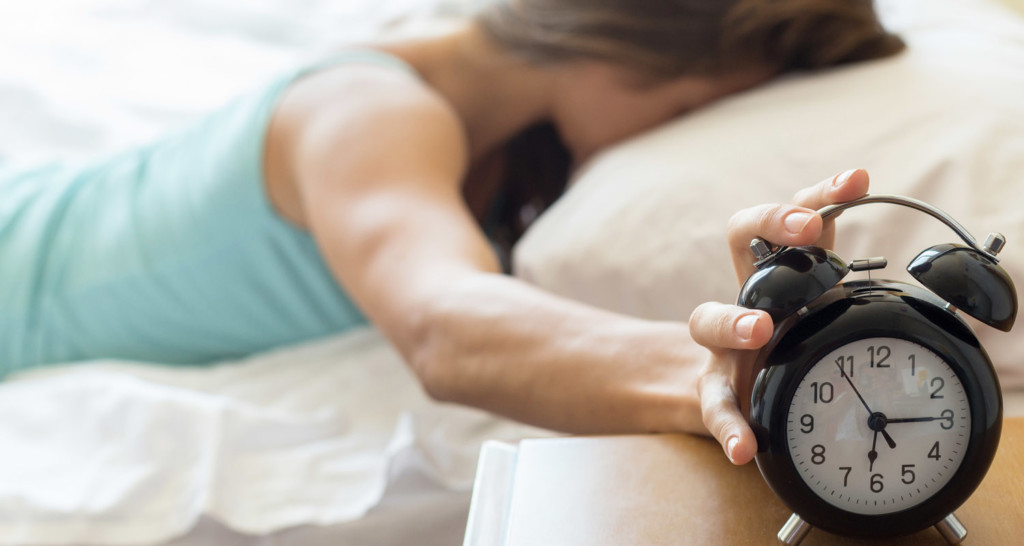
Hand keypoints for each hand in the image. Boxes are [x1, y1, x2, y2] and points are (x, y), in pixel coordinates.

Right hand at [688, 169, 869, 464]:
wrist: (741, 393)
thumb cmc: (798, 350)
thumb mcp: (838, 318)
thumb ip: (878, 304)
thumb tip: (973, 295)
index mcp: (786, 273)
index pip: (797, 219)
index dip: (822, 195)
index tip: (859, 180)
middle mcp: (750, 295)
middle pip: (741, 237)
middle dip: (772, 223)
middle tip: (806, 234)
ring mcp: (726, 342)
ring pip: (708, 317)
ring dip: (734, 321)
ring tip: (762, 332)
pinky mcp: (716, 388)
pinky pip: (714, 404)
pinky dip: (729, 426)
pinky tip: (745, 446)